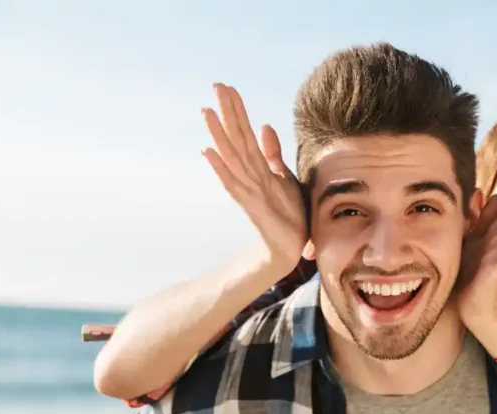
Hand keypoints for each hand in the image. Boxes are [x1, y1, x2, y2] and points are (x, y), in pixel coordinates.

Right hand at [201, 83, 306, 272]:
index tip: (227, 86)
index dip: (237, 109)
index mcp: (258, 166)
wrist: (290, 245)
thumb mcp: (284, 175)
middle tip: (216, 85)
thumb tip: (264, 125)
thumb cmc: (288, 212)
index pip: (245, 131)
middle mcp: (248, 174)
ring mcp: (246, 188)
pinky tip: (207, 151)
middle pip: (235, 137)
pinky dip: (219, 168)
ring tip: (206, 110)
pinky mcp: (249, 204)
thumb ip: (273, 153)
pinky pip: (232, 183)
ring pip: (230, 155)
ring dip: (217, 133)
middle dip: (227, 111)